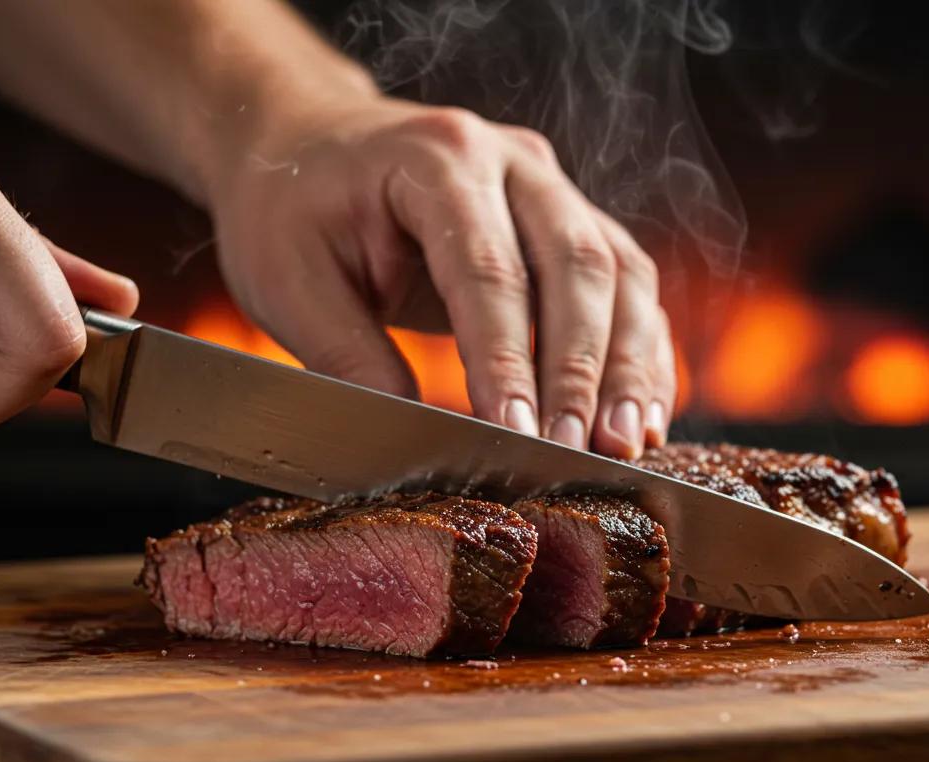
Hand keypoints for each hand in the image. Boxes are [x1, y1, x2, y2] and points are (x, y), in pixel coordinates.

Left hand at [205, 95, 674, 458]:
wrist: (305, 142)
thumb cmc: (289, 208)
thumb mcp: (289, 283)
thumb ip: (350, 357)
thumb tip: (419, 439)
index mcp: (437, 159)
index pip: (489, 269)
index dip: (509, 359)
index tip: (518, 435)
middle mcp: (511, 161)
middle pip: (577, 264)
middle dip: (584, 369)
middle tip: (581, 452)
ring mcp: (549, 187)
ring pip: (620, 272)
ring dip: (629, 365)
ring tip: (626, 446)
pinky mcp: (568, 221)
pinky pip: (625, 284)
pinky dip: (640, 351)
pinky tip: (639, 415)